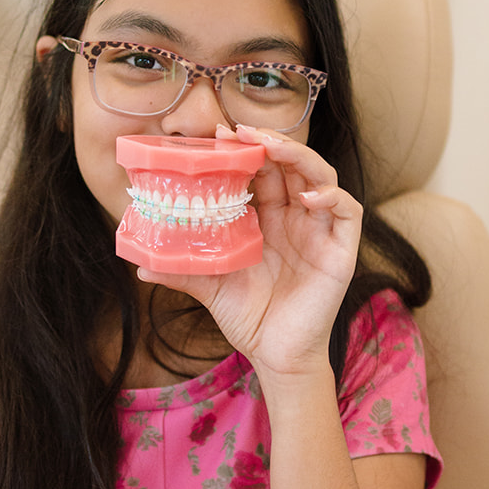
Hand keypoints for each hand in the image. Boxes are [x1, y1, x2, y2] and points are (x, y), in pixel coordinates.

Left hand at [138, 125, 361, 377]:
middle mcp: (297, 218)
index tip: (218, 136)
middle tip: (239, 131)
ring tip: (271, 147)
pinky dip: (331, 196)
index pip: (264, 170)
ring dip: (299, 156)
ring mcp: (321, 231)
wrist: (275, 357)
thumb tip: (140, 263)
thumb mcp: (210, 286)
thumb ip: (181, 270)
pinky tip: (307, 197)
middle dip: (269, 141)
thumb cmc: (249, 318)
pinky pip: (347, 211)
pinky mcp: (341, 250)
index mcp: (270, 219)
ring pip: (321, 175)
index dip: (246, 149)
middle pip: (291, 164)